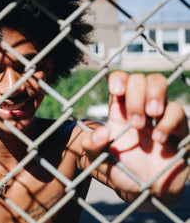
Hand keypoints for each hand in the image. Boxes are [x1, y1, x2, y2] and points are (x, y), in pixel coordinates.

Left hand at [82, 71, 188, 206]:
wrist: (143, 192)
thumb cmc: (119, 170)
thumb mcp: (97, 160)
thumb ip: (91, 147)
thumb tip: (101, 132)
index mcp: (118, 112)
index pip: (120, 81)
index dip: (119, 79)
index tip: (117, 90)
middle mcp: (139, 109)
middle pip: (140, 79)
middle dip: (136, 95)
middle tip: (135, 123)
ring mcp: (159, 117)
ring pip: (159, 84)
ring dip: (154, 96)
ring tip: (148, 120)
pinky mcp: (177, 129)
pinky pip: (178, 111)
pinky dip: (169, 121)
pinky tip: (159, 138)